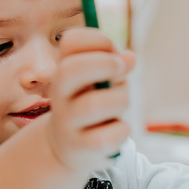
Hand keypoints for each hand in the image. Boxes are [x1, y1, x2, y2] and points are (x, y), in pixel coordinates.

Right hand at [45, 28, 135, 172]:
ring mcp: (66, 123)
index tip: (114, 50)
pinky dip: (122, 131)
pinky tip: (116, 130)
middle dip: (105, 64)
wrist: (67, 147)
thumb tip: (129, 59)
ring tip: (121, 106)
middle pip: (70, 70)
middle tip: (122, 70)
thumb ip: (115, 65)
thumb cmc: (91, 104)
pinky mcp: (80, 148)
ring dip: (121, 100)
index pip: (70, 42)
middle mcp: (59, 94)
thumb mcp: (101, 80)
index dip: (98, 40)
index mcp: (64, 70)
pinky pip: (110, 136)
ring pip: (96, 104)